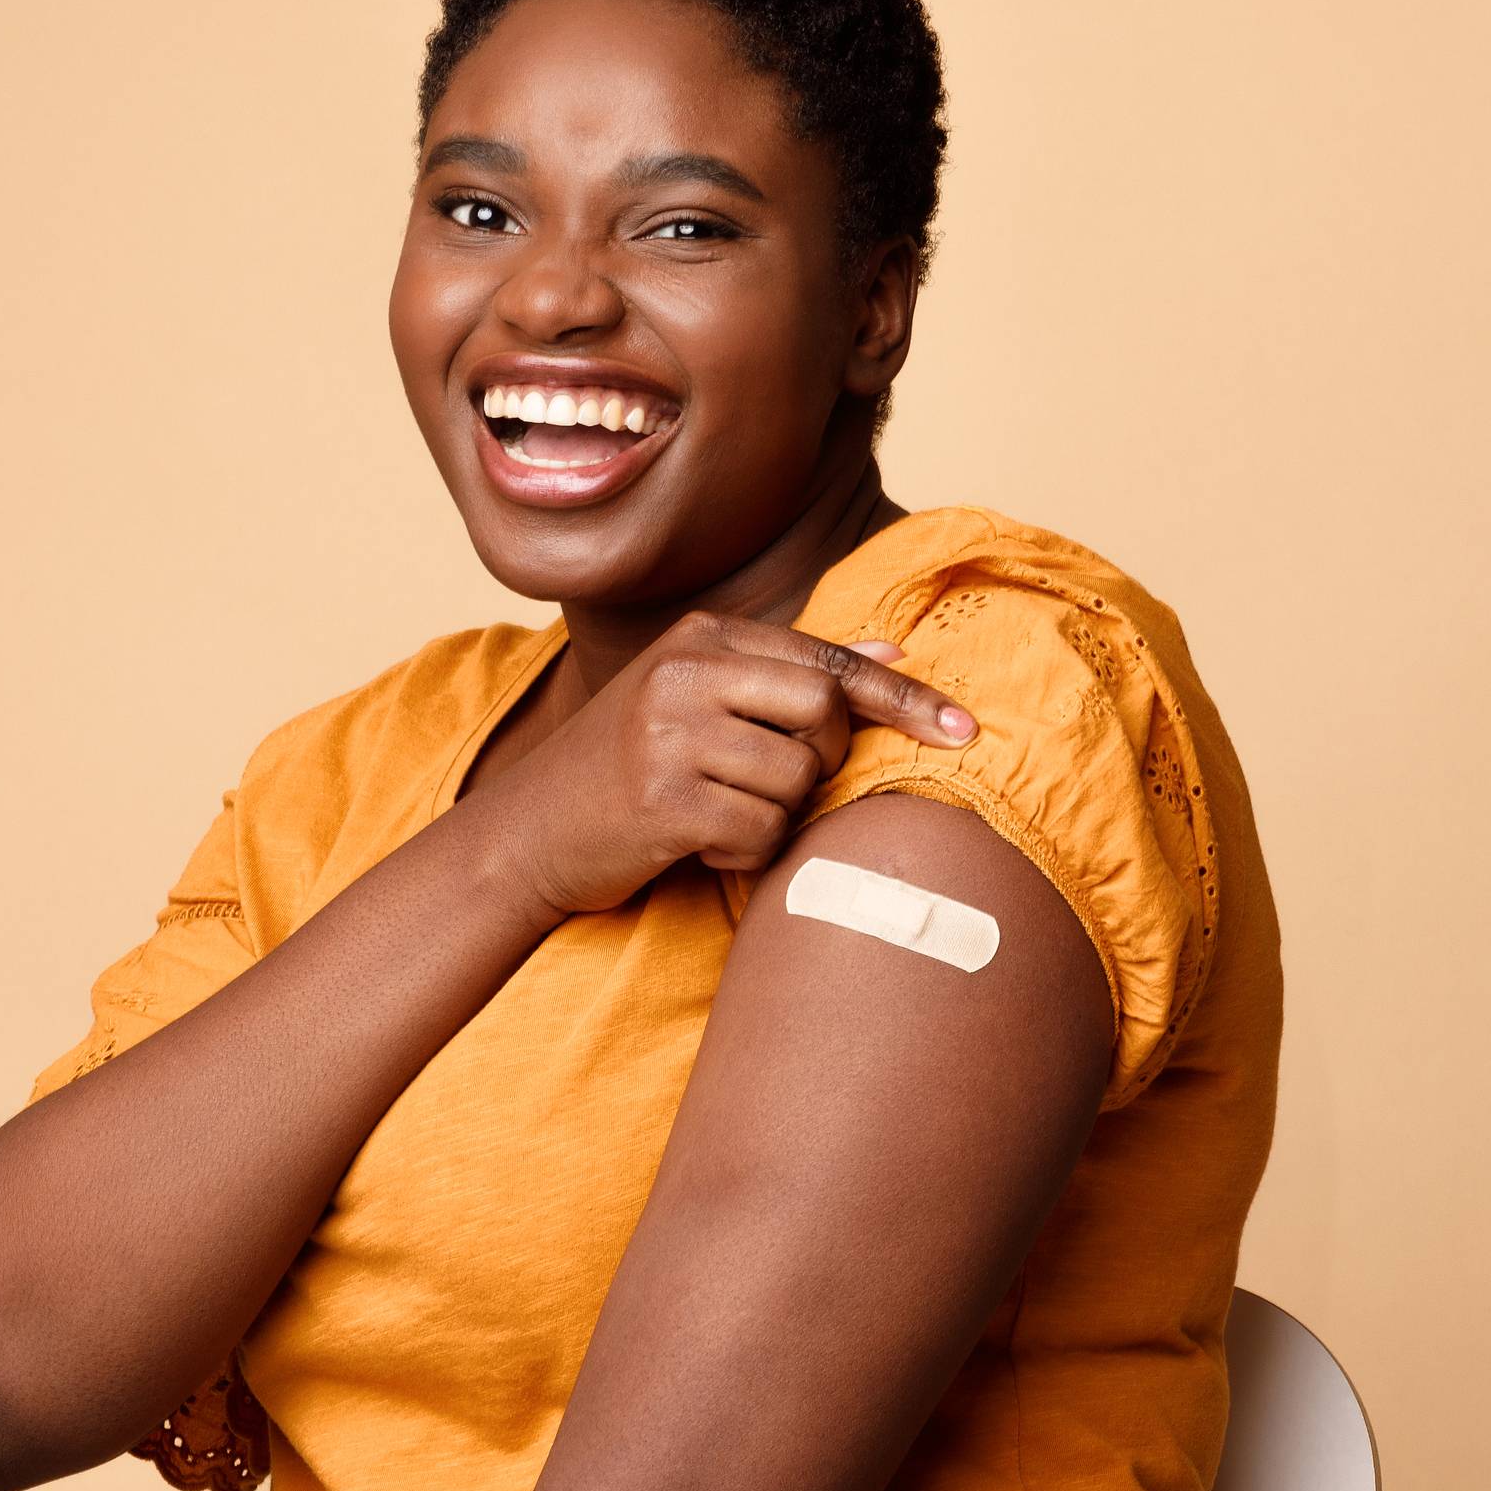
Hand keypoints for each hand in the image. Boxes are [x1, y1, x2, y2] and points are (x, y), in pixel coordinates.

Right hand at [475, 610, 979, 916]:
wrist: (527, 833)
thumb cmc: (626, 767)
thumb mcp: (695, 699)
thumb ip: (786, 674)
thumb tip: (892, 646)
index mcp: (700, 638)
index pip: (828, 661)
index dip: (904, 698)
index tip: (963, 728)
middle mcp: (684, 674)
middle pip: (825, 716)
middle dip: (821, 763)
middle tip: (772, 784)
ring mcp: (670, 735)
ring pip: (797, 782)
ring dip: (774, 815)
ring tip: (717, 814)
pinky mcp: (664, 801)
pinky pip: (760, 833)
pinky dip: (745, 852)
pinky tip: (698, 844)